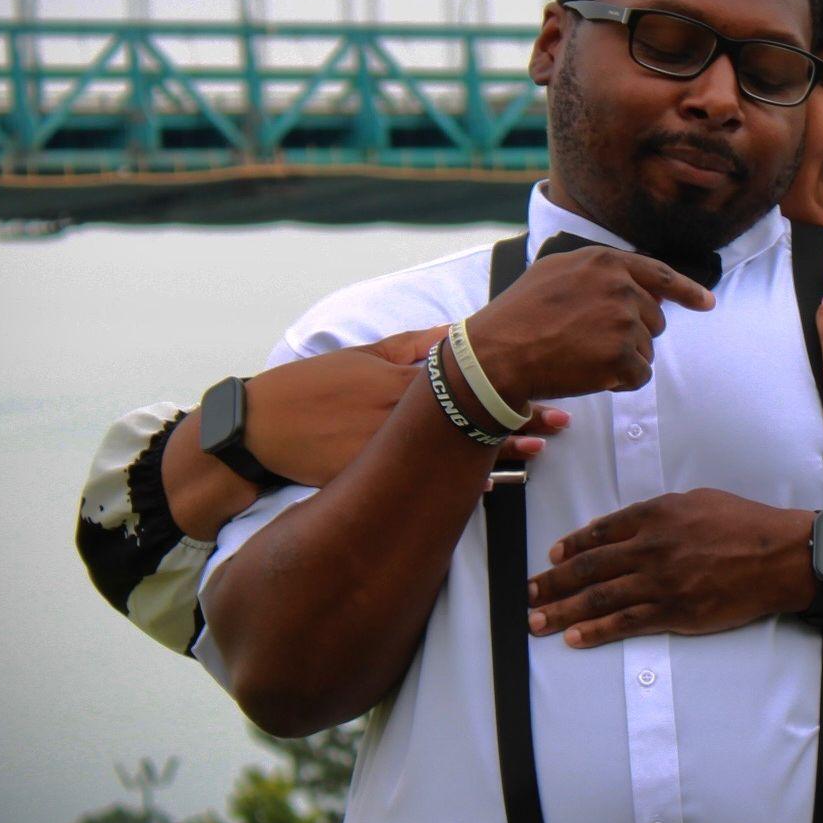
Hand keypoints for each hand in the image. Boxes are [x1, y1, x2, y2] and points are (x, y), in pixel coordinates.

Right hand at [245, 333, 566, 490]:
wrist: (260, 426)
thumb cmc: (313, 385)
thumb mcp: (363, 354)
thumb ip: (412, 345)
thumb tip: (456, 334)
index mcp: (398, 375)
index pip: (465, 375)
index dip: (509, 379)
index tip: (547, 380)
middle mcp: (397, 408)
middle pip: (469, 411)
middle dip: (518, 417)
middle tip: (561, 420)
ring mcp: (385, 443)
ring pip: (454, 448)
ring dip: (499, 452)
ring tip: (538, 453)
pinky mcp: (370, 473)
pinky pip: (423, 480)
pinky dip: (457, 485)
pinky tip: (491, 488)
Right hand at [468, 245, 714, 403]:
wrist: (496, 354)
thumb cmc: (518, 316)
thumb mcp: (555, 272)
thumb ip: (596, 273)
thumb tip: (631, 282)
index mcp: (604, 262)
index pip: (659, 274)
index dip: (687, 291)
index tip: (707, 303)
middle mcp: (620, 286)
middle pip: (653, 320)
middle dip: (631, 337)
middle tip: (589, 344)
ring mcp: (622, 320)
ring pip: (646, 350)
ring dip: (622, 361)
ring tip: (582, 357)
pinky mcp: (621, 355)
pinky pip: (639, 376)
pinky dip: (620, 382)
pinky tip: (590, 376)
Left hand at [526, 490, 810, 646]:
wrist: (779, 556)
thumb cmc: (744, 523)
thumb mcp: (697, 500)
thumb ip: (657, 512)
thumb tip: (622, 526)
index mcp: (655, 515)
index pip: (600, 533)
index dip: (570, 547)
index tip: (551, 557)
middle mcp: (651, 548)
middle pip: (589, 567)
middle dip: (553, 582)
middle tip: (528, 593)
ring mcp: (660, 583)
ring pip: (599, 598)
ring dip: (563, 611)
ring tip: (537, 620)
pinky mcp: (674, 613)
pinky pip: (625, 624)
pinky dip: (595, 632)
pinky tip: (574, 638)